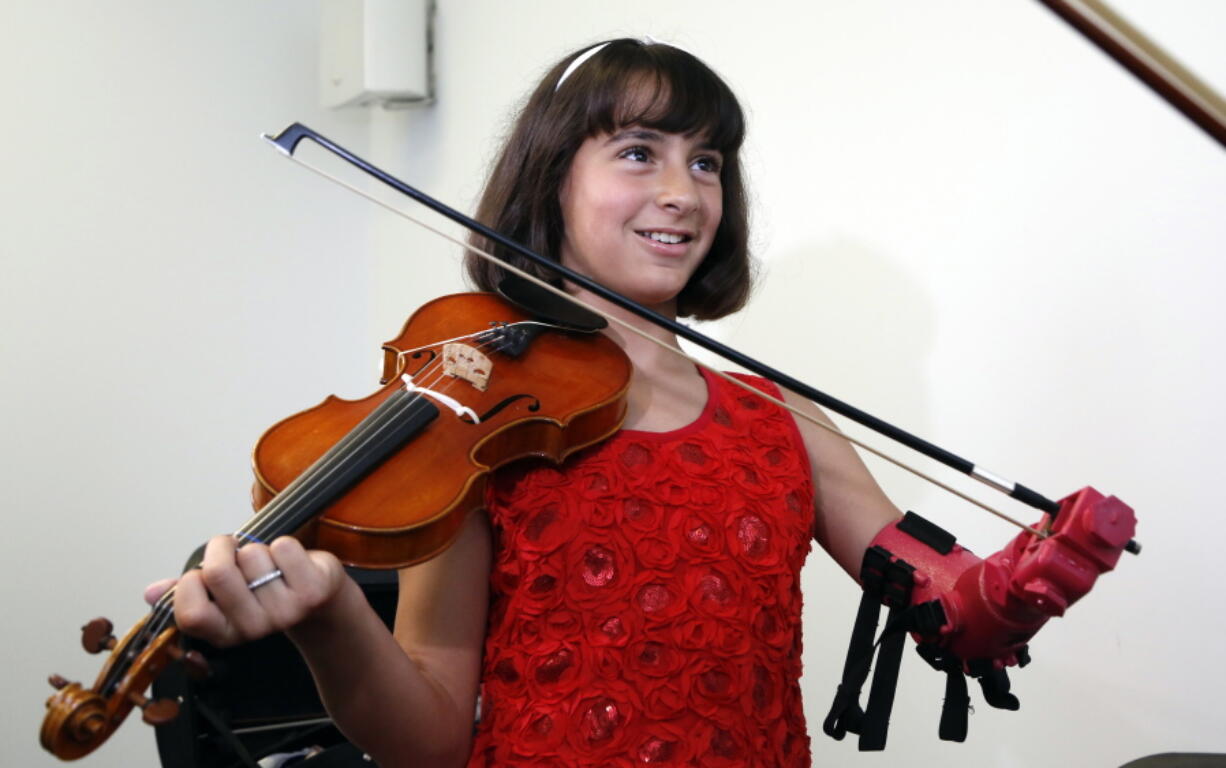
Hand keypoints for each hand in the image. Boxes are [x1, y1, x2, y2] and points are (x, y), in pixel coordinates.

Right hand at [147, 535, 346, 647]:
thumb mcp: (226, 597)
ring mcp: (285, 612)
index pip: (191, 613)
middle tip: (232, 549)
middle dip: (221, 548)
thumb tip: (150, 593)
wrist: (319, 603)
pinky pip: (284, 548)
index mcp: (225, 633)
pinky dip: (285, 544)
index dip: (191, 582)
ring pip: (252, 555)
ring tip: (269, 563)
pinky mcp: (312, 591)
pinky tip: (292, 562)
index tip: (202, 573)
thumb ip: (188, 593)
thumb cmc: (266, 591)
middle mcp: (254, 629)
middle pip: (219, 573)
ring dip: (258, 549)